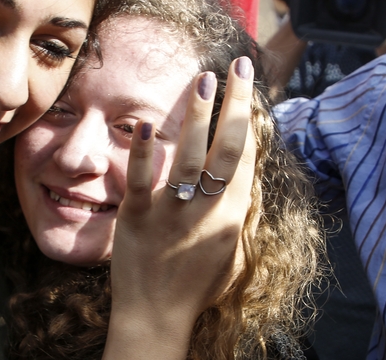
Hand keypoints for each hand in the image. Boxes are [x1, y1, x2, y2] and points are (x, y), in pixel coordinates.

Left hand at [103, 57, 256, 358]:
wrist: (157, 317)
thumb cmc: (196, 285)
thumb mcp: (231, 251)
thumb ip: (237, 212)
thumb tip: (244, 175)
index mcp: (231, 216)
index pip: (246, 157)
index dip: (249, 118)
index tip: (247, 87)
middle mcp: (206, 210)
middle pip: (227, 148)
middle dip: (236, 104)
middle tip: (238, 67)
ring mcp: (171, 212)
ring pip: (188, 156)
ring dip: (197, 115)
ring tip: (202, 80)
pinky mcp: (136, 217)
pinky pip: (140, 181)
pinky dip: (141, 153)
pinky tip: (142, 125)